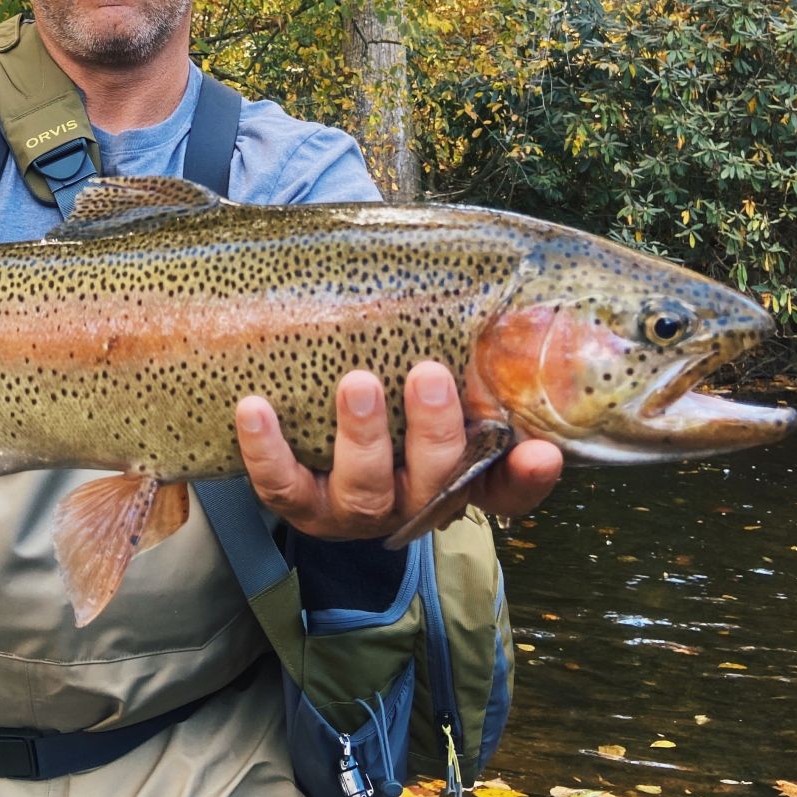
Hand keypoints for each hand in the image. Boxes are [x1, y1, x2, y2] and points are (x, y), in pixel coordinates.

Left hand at [235, 361, 561, 539]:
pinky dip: (267, 451)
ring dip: (362, 436)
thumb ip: (462, 354)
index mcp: (459, 475)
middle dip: (435, 431)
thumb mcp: (430, 380)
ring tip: (357, 383)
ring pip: (365, 488)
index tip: (541, 451)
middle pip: (437, 481)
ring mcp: (356, 509)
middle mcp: (414, 501)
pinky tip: (254, 409)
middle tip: (429, 374)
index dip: (527, 477)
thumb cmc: (394, 395)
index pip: (509, 488)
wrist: (314, 435)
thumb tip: (492, 286)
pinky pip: (282, 486)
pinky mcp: (301, 506)